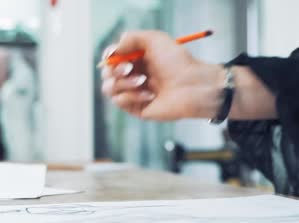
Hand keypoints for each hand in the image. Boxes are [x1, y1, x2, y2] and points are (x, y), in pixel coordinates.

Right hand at [100, 30, 223, 120]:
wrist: (192, 85)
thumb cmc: (177, 62)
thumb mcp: (154, 39)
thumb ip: (130, 38)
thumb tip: (111, 52)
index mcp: (136, 59)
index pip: (111, 57)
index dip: (109, 56)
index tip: (113, 54)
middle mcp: (133, 75)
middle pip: (106, 73)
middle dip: (115, 69)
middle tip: (130, 67)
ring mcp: (133, 93)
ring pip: (108, 87)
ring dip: (123, 82)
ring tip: (143, 81)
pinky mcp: (136, 108)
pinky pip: (118, 101)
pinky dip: (132, 95)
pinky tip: (150, 95)